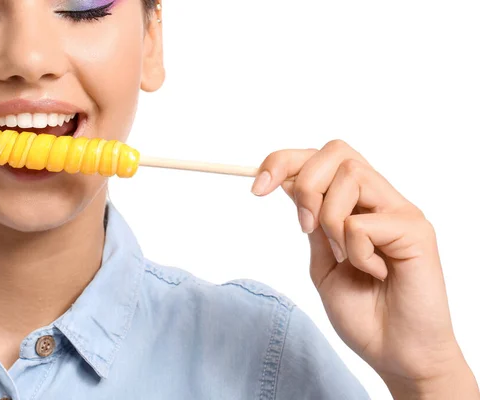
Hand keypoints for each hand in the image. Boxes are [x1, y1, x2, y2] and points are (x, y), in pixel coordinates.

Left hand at [252, 139, 478, 398]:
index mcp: (357, 205)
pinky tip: (375, 273)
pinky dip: (356, 252)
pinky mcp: (416, 230)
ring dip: (330, 220)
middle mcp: (380, 199)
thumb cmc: (363, 312)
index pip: (321, 158)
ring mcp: (400, 211)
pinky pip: (363, 223)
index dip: (283, 161)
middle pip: (336, 151)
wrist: (396, 354)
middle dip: (305, 183)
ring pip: (350, 176)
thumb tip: (288, 185)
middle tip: (303, 227)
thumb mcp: (322, 264)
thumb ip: (312, 225)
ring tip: (346, 258)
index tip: (256, 187)